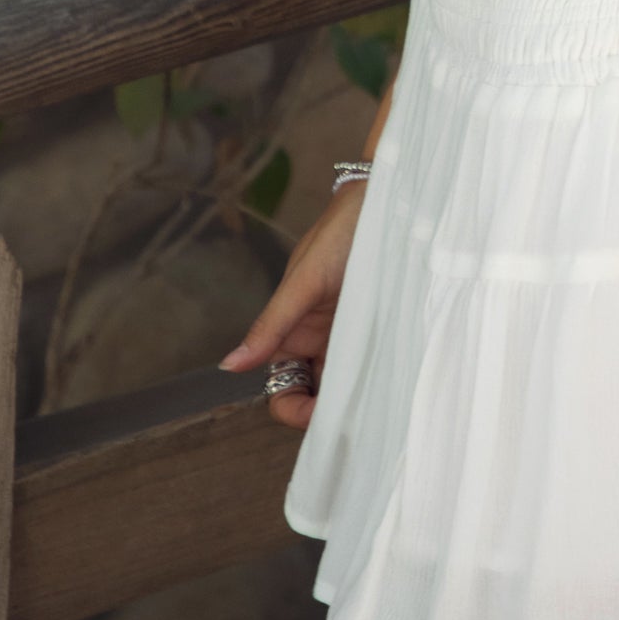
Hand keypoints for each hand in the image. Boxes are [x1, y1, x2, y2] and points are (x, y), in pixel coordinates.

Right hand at [216, 180, 366, 428]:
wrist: (389, 201)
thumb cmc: (341, 232)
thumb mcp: (305, 280)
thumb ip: (272, 324)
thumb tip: (229, 365)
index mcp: (293, 333)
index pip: (284, 389)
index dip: (294, 410)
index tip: (317, 416)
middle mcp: (320, 341)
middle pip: (316, 395)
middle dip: (327, 413)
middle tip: (352, 418)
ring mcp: (352, 337)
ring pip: (346, 386)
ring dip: (355, 400)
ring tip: (373, 404)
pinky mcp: (382, 330)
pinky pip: (374, 366)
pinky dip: (378, 380)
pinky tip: (389, 385)